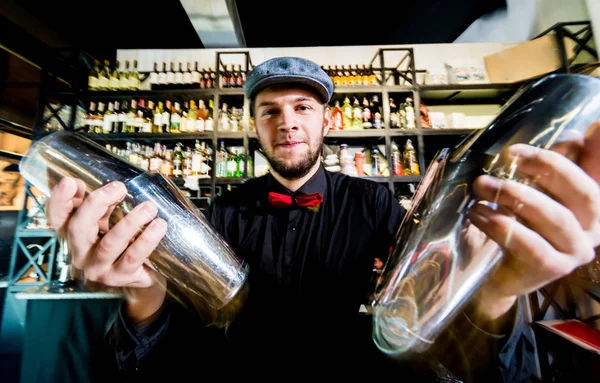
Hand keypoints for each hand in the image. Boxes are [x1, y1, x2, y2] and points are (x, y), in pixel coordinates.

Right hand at [46, 177, 168, 321]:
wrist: (142, 275)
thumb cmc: (123, 242)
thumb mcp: (108, 222)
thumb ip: (101, 204)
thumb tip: (95, 183)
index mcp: (73, 234)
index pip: (57, 218)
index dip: (59, 200)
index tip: (70, 182)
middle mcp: (80, 253)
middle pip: (78, 228)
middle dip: (97, 204)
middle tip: (119, 187)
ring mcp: (99, 268)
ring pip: (109, 244)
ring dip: (130, 223)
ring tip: (149, 207)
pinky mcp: (120, 277)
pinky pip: (133, 257)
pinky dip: (146, 240)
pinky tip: (159, 226)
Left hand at [468, 123, 599, 320]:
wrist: (500, 276)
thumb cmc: (518, 228)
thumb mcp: (533, 194)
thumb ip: (550, 169)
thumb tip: (575, 135)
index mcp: (591, 206)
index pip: (597, 174)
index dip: (589, 152)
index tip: (577, 130)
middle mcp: (593, 229)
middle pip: (583, 191)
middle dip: (546, 167)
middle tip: (507, 155)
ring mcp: (575, 251)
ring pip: (554, 217)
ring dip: (515, 196)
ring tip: (482, 186)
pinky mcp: (553, 269)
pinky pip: (530, 244)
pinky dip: (502, 225)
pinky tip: (479, 213)